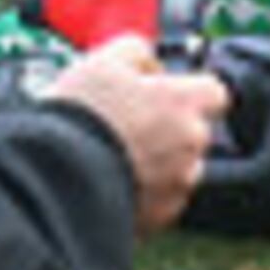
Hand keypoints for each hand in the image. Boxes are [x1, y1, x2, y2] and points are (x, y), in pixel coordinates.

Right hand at [43, 38, 230, 233]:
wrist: (55, 176)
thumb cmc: (79, 118)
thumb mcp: (103, 60)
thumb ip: (137, 52)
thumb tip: (148, 62)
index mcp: (182, 103)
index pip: (214, 91)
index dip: (189, 90)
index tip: (166, 92)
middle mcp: (189, 145)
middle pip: (193, 133)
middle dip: (167, 129)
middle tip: (128, 125)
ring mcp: (177, 184)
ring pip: (177, 169)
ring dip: (156, 162)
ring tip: (115, 155)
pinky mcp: (160, 217)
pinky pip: (160, 199)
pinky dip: (143, 191)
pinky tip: (111, 178)